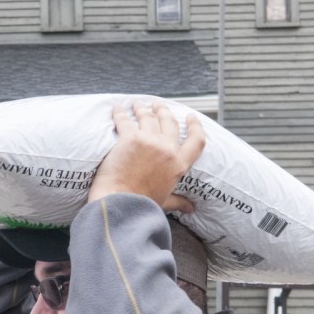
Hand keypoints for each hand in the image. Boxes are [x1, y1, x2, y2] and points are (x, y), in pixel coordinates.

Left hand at [88, 101, 204, 212]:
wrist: (121, 203)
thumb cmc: (142, 205)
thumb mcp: (165, 202)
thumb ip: (178, 202)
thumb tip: (191, 208)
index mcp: (179, 165)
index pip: (196, 141)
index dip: (195, 126)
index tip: (191, 117)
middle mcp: (167, 150)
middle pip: (169, 123)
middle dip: (164, 111)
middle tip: (159, 105)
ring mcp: (149, 141)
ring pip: (148, 118)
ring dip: (143, 109)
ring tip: (138, 104)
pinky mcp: (130, 138)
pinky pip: (125, 120)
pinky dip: (120, 113)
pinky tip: (117, 108)